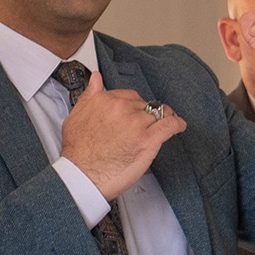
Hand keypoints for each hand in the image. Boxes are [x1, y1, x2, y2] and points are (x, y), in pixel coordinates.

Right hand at [59, 69, 186, 199]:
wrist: (81, 175)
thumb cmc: (77, 152)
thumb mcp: (76, 116)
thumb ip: (89, 95)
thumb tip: (96, 79)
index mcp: (105, 100)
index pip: (129, 96)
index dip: (134, 106)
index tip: (136, 113)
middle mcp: (122, 108)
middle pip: (144, 105)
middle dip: (146, 114)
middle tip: (146, 125)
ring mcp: (137, 124)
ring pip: (158, 114)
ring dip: (162, 119)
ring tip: (166, 124)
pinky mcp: (148, 140)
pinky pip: (169, 125)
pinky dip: (177, 124)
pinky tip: (179, 126)